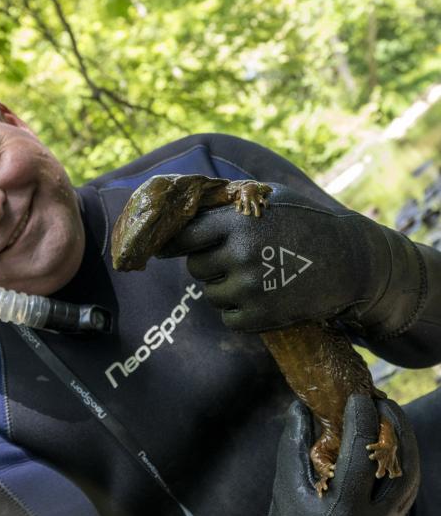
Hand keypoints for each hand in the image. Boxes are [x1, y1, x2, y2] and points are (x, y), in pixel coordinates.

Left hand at [160, 183, 422, 334]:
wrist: (352, 262)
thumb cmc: (308, 222)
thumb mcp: (272, 198)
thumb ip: (231, 200)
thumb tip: (189, 200)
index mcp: (237, 223)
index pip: (185, 237)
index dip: (171, 244)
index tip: (162, 250)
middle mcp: (239, 255)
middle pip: (195, 267)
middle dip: (207, 263)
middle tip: (231, 258)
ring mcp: (249, 288)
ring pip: (210, 293)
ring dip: (222, 286)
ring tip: (252, 276)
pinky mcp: (260, 317)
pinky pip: (227, 317)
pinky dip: (236, 310)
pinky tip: (258, 296)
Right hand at [256, 395, 420, 515]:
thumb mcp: (287, 480)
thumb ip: (294, 440)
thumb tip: (300, 405)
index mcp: (344, 506)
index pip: (361, 452)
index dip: (361, 419)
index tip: (357, 396)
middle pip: (399, 466)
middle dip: (395, 427)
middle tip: (382, 401)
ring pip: (410, 476)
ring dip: (404, 441)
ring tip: (389, 416)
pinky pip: (408, 486)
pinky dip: (404, 458)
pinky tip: (391, 441)